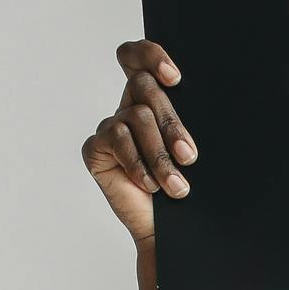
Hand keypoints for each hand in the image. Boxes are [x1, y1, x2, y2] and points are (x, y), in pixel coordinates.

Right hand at [81, 40, 198, 246]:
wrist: (171, 233)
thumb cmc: (185, 190)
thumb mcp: (190, 150)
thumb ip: (187, 121)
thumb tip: (193, 95)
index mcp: (152, 99)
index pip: (138, 57)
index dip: (151, 56)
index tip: (175, 78)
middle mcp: (128, 107)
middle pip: (144, 87)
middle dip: (171, 123)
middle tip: (189, 156)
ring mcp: (110, 128)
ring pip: (136, 117)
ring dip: (160, 155)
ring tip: (176, 186)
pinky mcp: (95, 149)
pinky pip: (116, 139)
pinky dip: (137, 163)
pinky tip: (148, 185)